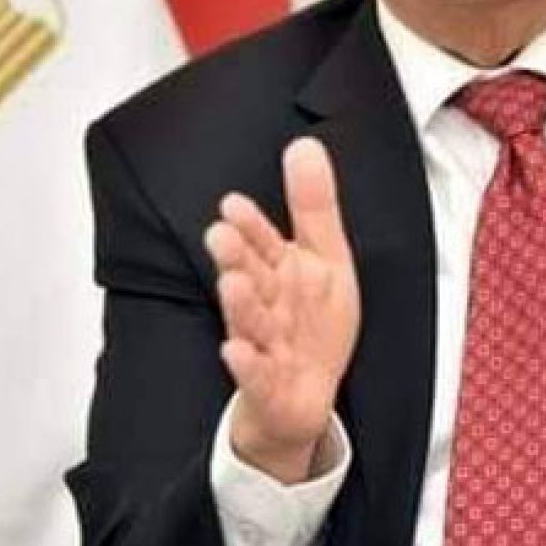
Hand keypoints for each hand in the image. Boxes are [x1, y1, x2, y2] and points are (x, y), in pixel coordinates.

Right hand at [205, 137, 360, 483]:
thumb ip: (313, 205)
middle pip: (250, 278)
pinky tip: (235, 350)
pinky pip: (257, 375)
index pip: (262, 243)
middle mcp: (267, 306)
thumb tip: (305, 146)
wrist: (304, 399)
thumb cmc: (310, 327)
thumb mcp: (325, 258)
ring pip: (250, 323)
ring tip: (230, 283)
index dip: (251, 226)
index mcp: (279, 273)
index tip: (233, 204)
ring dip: (240, 305)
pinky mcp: (269, 386)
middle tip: (220, 235)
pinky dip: (247, 364)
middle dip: (236, 257)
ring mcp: (266, 346)